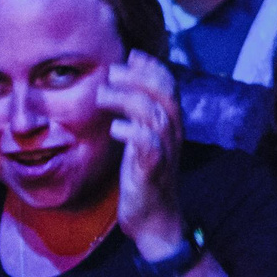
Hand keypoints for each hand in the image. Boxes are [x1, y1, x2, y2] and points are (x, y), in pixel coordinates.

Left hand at [99, 51, 187, 256]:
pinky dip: (132, 132)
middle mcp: (173, 134)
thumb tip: (124, 89)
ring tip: (103, 96)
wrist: (154, 221)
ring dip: (128, 100)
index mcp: (172, 125)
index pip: (170, 86)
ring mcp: (165, 153)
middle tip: (112, 72)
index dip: (152, 67)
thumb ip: (139, 116)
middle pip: (165, 94)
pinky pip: (148, 145)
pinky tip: (115, 129)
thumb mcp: (144, 141)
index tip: (131, 55)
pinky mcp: (152, 172)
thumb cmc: (146, 178)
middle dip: (139, 77)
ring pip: (155, 115)